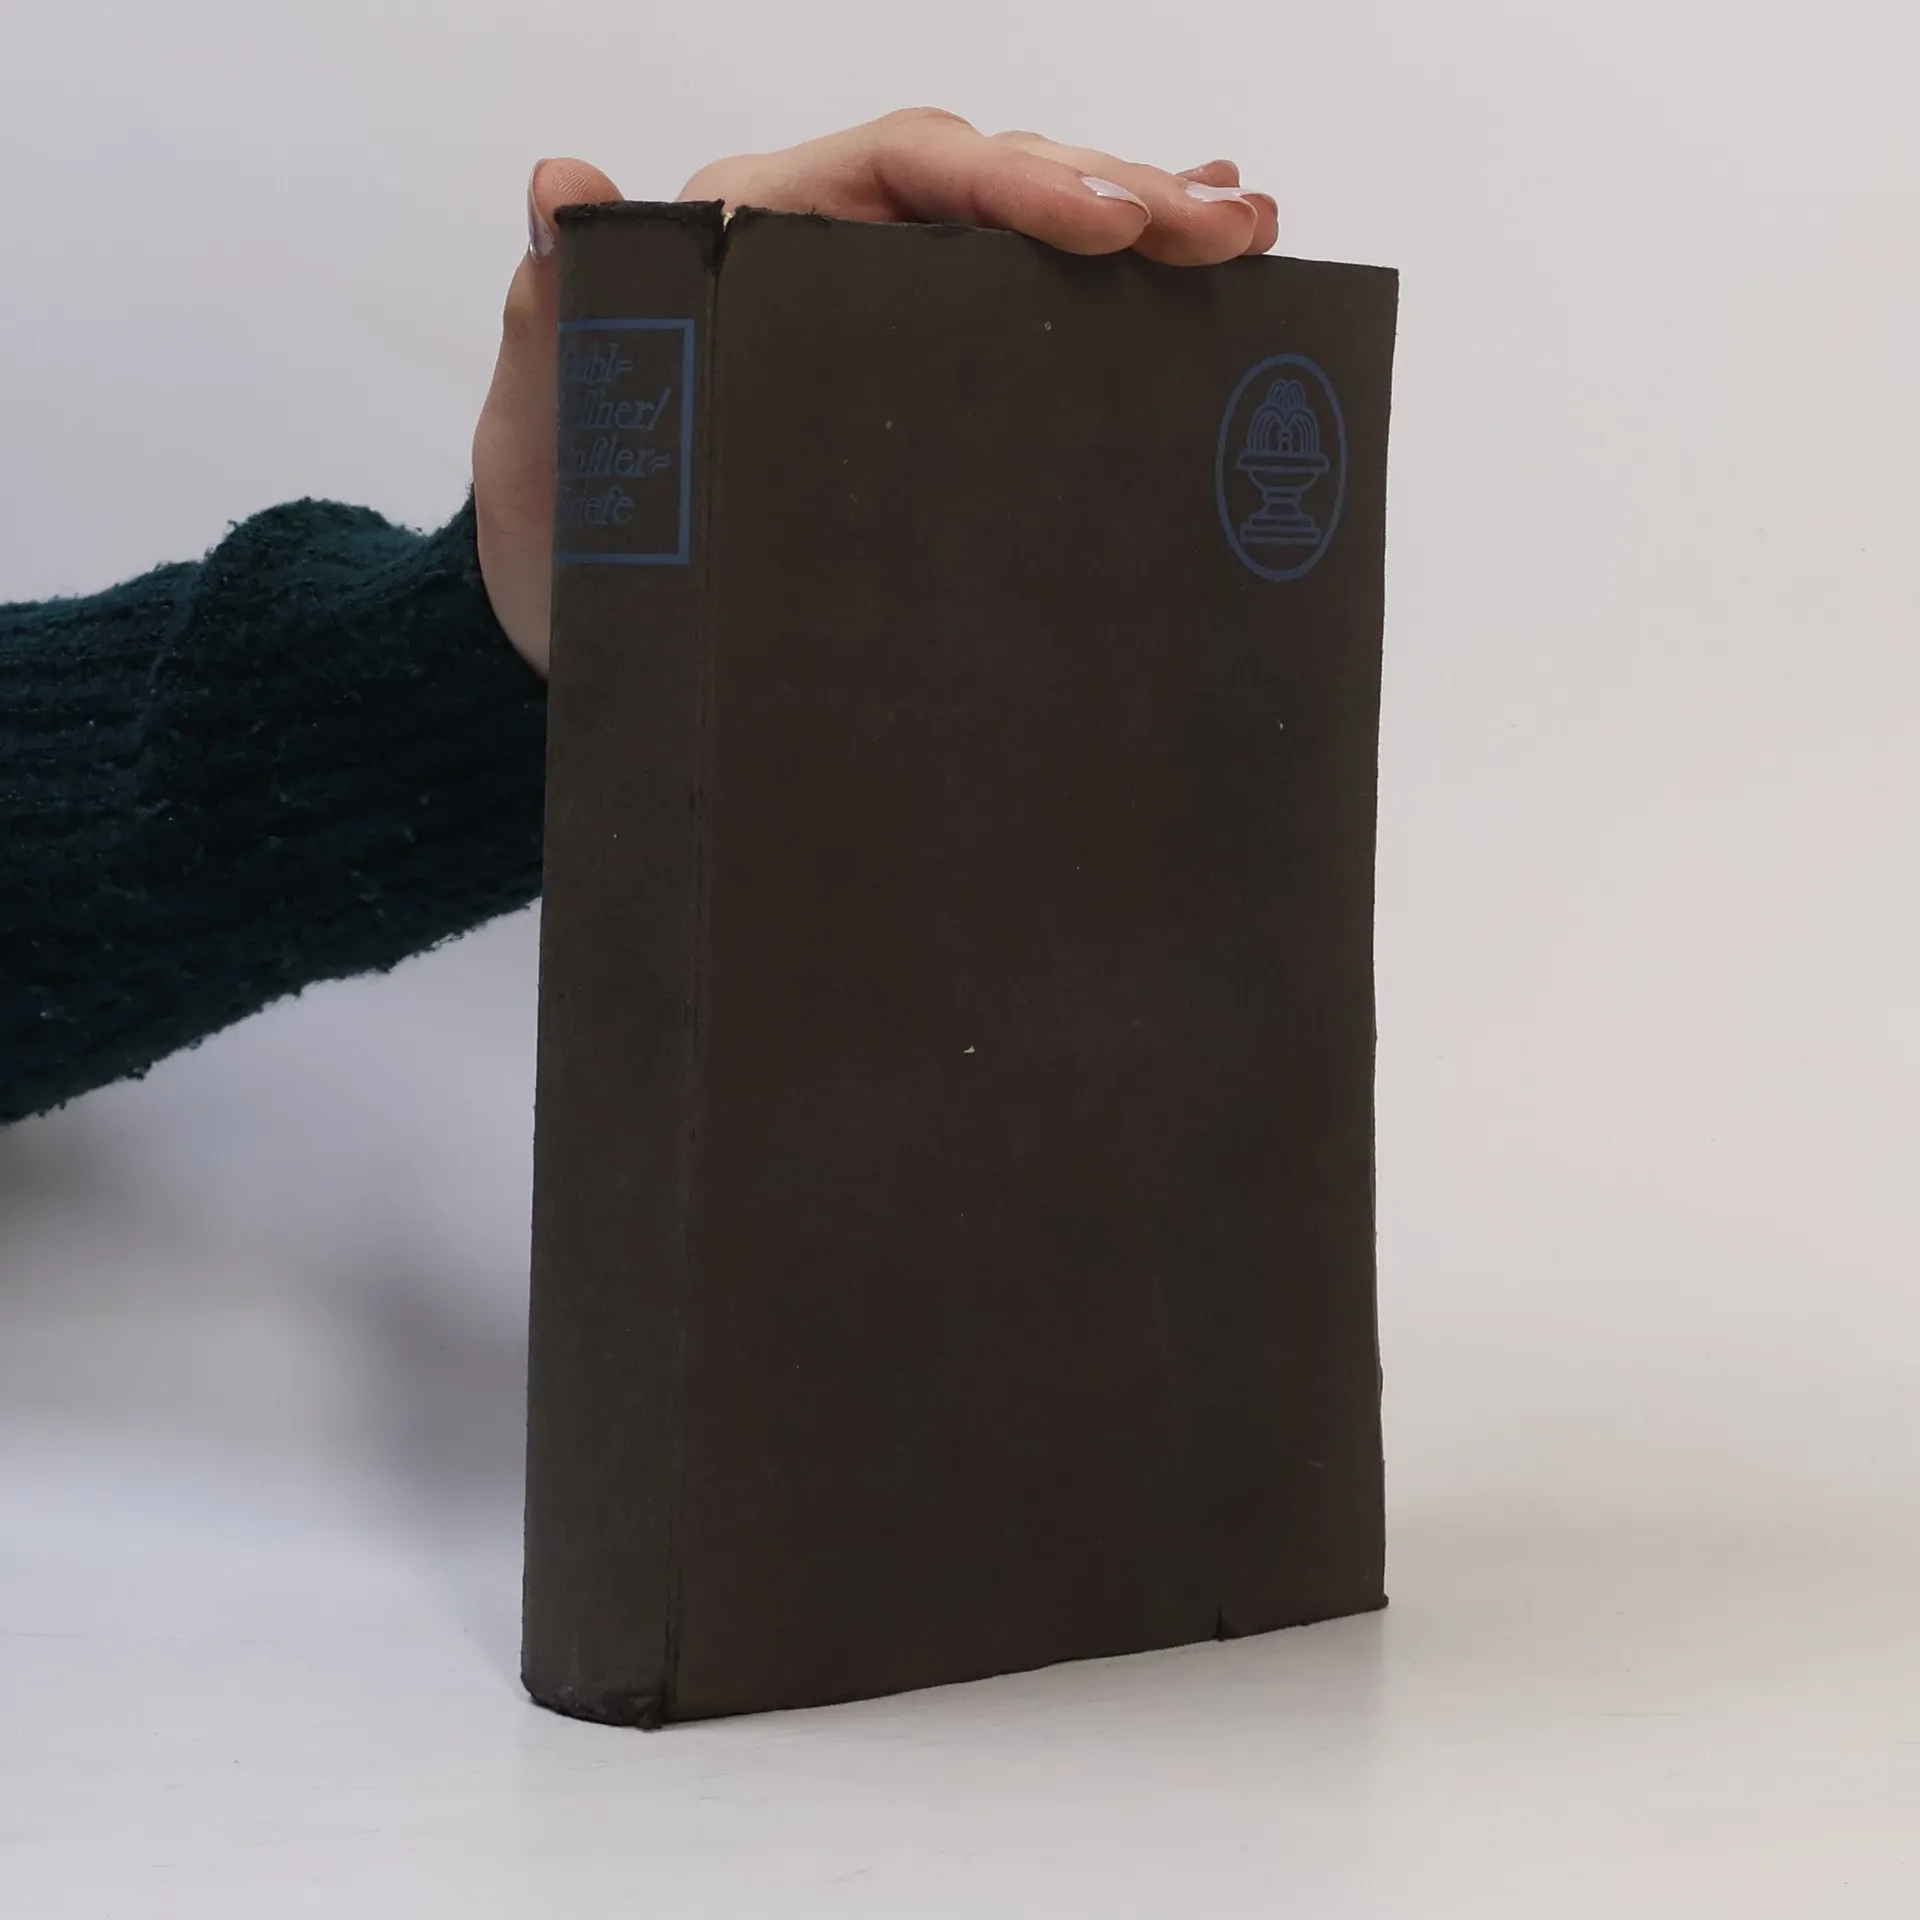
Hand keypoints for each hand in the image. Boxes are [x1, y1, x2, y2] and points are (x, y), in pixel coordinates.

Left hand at [473, 109, 1277, 671]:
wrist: (573, 623)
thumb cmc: (556, 534)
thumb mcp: (542, 435)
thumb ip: (558, 315)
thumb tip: (560, 183)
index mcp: (743, 233)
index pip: (898, 169)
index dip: (1012, 181)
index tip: (1111, 223)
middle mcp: (815, 251)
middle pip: (983, 185)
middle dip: (1109, 191)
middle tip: (1225, 226)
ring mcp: (865, 315)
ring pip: (1012, 240)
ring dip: (1130, 220)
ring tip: (1241, 227)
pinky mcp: (898, 381)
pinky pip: (1006, 313)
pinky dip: (1094, 288)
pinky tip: (1180, 271)